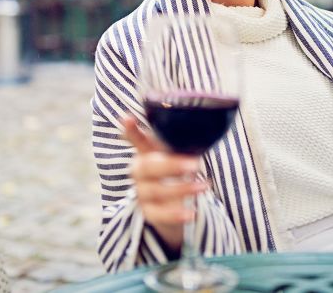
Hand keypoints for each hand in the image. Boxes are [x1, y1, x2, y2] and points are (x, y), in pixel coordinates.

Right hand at [122, 115, 206, 252]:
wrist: (174, 205)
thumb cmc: (177, 171)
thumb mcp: (180, 154)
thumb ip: (183, 141)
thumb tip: (202, 122)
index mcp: (147, 152)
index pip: (136, 139)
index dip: (131, 130)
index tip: (128, 118)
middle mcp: (140, 171)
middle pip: (146, 167)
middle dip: (171, 165)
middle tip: (195, 165)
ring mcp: (142, 192)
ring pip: (155, 190)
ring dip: (181, 188)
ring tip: (204, 186)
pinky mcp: (149, 212)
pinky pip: (159, 214)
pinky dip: (176, 214)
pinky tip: (191, 213)